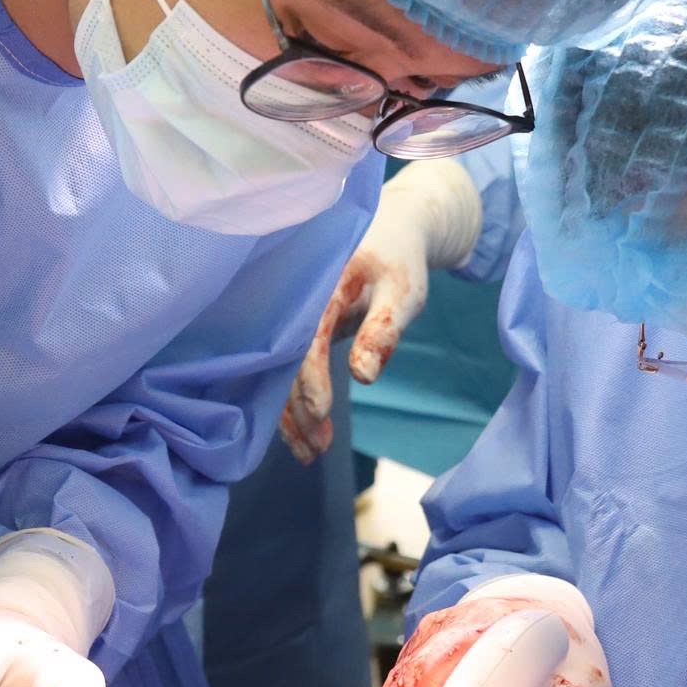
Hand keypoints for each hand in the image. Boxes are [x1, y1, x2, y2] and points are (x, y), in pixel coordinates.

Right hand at [283, 161, 482, 461]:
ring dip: (293, 414)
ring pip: (284, 371)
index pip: (308, 334)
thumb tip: (364, 378)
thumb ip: (383, 329)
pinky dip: (296, 403)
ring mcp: (294, 317)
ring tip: (312, 454)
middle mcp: (298, 301)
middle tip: (317, 450)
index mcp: (322, 282)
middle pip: (288, 361)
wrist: (388, 231)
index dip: (310, 375)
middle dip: (298, 408)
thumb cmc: (399, 261)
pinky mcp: (298, 330)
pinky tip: (307, 435)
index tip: (321, 412)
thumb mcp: (403, 292)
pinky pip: (290, 369)